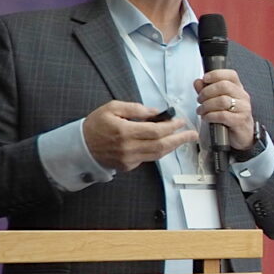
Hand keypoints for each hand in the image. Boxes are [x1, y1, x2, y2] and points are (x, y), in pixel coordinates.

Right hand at [81, 101, 197, 171]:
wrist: (81, 146)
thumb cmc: (96, 124)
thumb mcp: (112, 108)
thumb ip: (136, 109)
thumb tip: (156, 112)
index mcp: (124, 132)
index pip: (156, 131)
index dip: (171, 126)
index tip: (180, 121)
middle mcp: (128, 148)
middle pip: (161, 145)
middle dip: (180, 139)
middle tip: (192, 134)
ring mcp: (129, 159)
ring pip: (158, 154)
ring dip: (173, 146)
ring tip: (183, 139)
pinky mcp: (128, 166)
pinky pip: (148, 158)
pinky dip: (159, 151)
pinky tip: (165, 144)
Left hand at [195, 69, 257, 150]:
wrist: (241, 136)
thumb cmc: (229, 118)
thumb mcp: (217, 102)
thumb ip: (207, 91)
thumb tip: (198, 82)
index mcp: (238, 89)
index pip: (230, 75)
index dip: (216, 74)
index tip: (204, 79)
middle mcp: (242, 97)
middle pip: (224, 86)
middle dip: (207, 92)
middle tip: (199, 99)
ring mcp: (243, 108)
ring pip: (222, 100)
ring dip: (206, 105)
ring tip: (201, 110)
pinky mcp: (240, 121)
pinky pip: (223, 115)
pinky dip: (210, 116)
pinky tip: (206, 117)